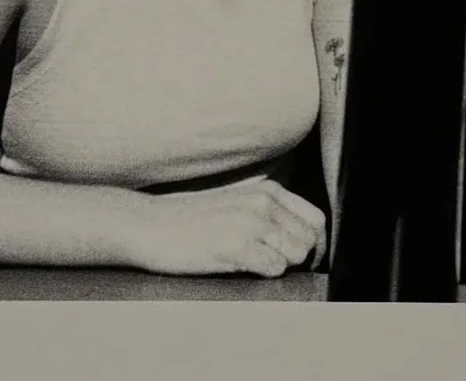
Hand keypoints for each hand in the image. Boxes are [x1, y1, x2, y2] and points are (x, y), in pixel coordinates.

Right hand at [126, 178, 326, 277]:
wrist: (149, 225)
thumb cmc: (191, 219)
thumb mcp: (238, 203)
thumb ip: (269, 213)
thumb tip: (302, 240)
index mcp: (268, 191)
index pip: (316, 219)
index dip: (316, 244)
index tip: (305, 259)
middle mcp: (264, 203)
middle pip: (309, 239)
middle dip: (299, 258)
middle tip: (275, 266)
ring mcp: (251, 224)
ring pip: (297, 254)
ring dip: (282, 266)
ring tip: (255, 265)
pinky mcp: (236, 247)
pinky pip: (274, 268)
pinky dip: (264, 274)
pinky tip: (243, 268)